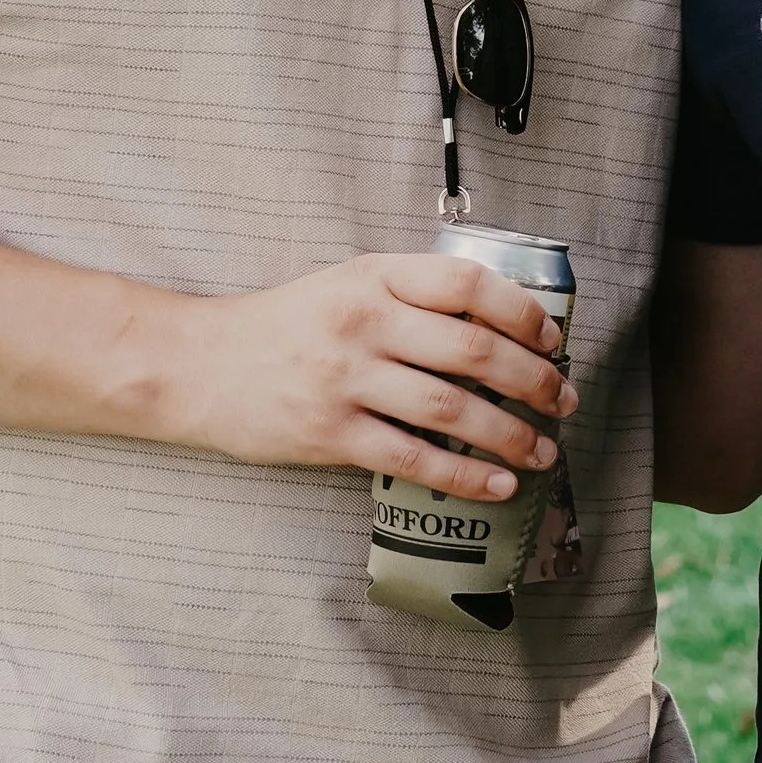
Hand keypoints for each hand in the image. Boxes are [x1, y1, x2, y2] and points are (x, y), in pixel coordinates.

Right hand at [174, 255, 575, 498]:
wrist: (198, 364)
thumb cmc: (281, 327)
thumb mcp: (344, 284)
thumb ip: (409, 296)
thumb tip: (494, 326)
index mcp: (373, 277)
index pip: (466, 283)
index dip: (521, 311)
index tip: (552, 338)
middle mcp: (363, 322)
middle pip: (472, 349)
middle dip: (533, 379)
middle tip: (564, 400)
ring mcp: (345, 379)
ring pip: (451, 408)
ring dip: (510, 433)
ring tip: (543, 450)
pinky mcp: (329, 433)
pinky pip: (413, 458)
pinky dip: (464, 475)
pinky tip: (497, 485)